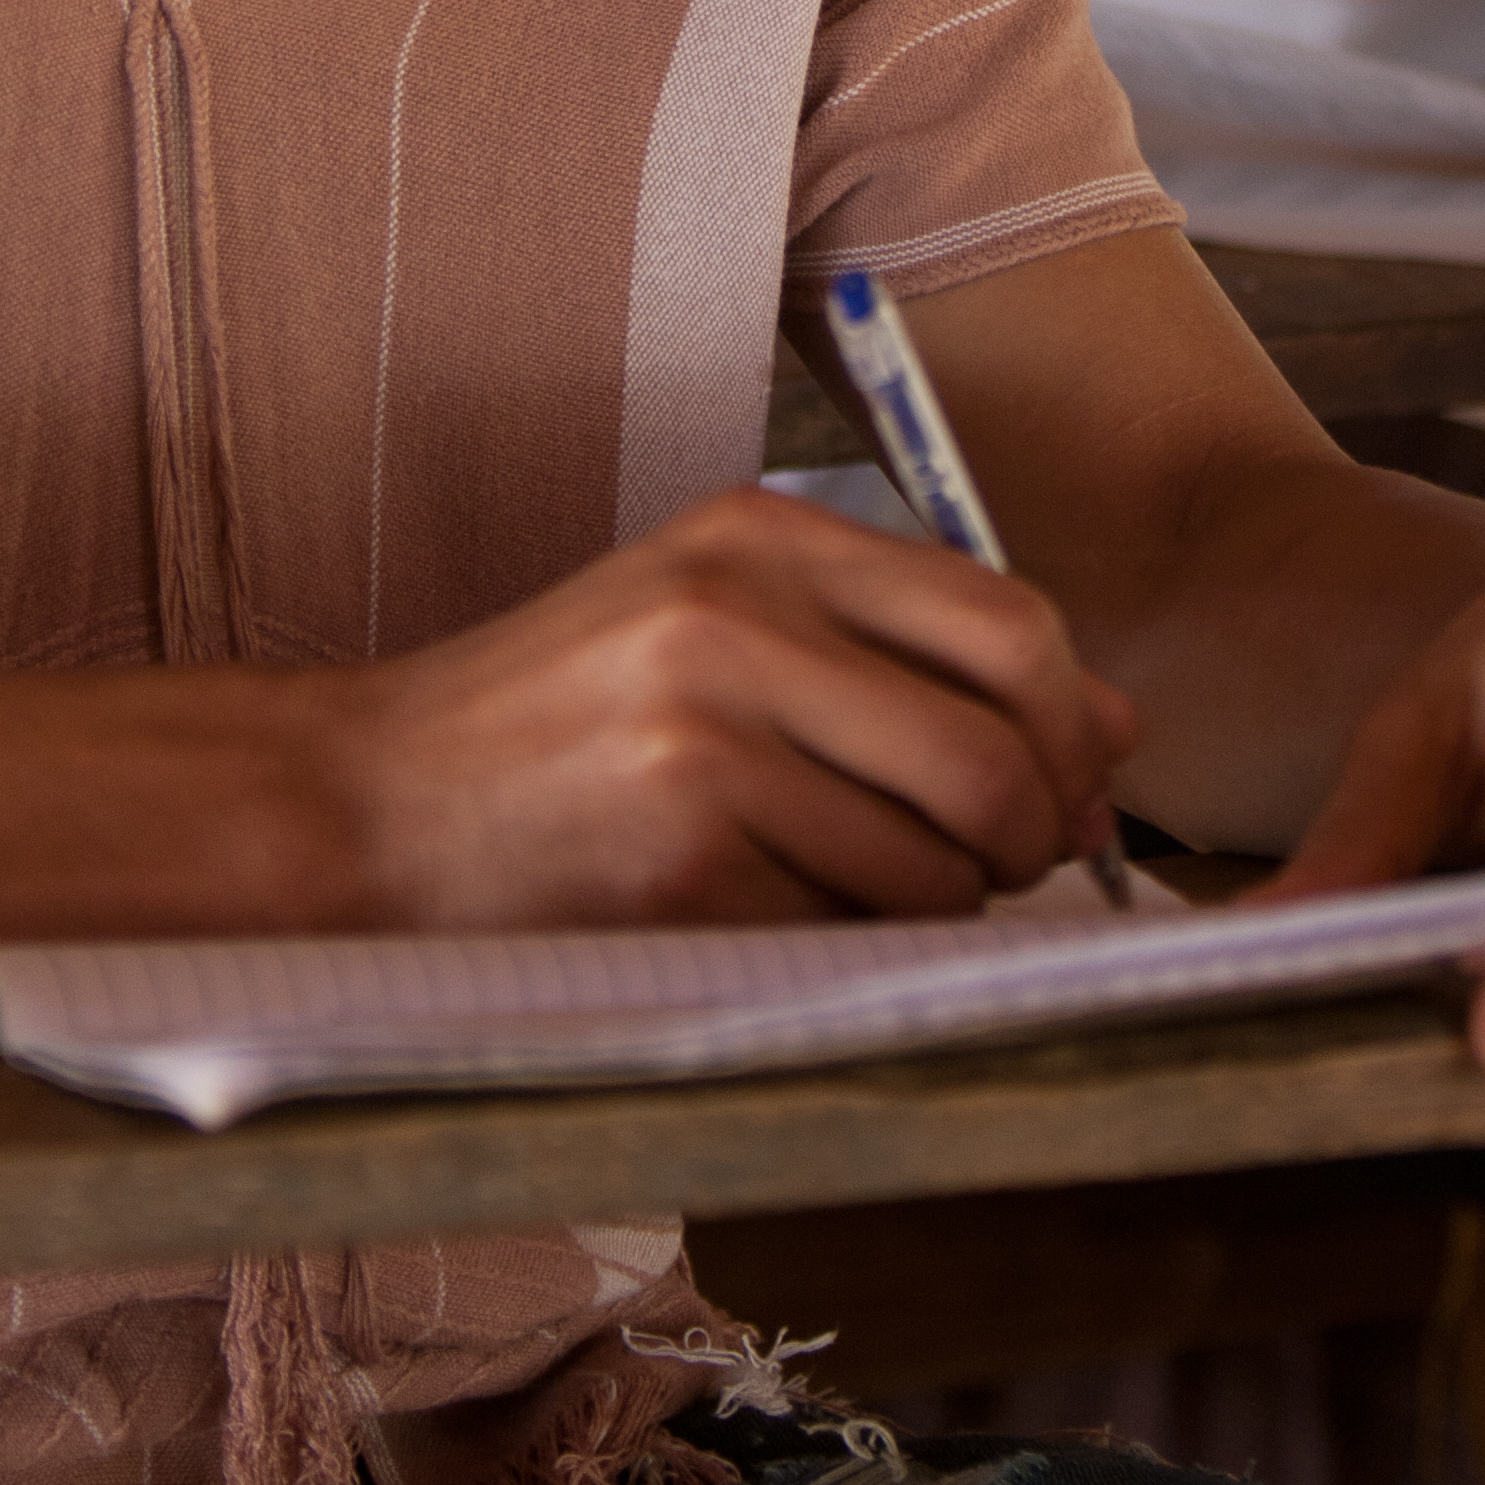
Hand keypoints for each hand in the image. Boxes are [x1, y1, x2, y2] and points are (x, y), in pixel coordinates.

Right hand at [314, 485, 1137, 928]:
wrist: (367, 806)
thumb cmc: (560, 722)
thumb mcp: (723, 628)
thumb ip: (903, 653)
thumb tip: (1116, 727)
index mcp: (758, 536)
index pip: (1011, 621)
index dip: (1070, 726)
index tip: (1062, 789)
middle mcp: (735, 616)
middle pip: (1001, 748)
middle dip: (1031, 836)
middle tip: (995, 870)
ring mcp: (704, 738)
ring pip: (936, 863)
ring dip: (928, 908)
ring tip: (839, 889)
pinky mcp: (678, 862)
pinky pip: (845, 932)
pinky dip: (835, 947)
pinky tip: (756, 914)